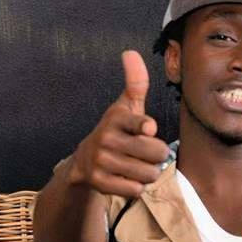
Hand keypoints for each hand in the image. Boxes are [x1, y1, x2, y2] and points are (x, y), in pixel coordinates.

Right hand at [67, 50, 171, 197]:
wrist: (84, 160)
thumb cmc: (115, 131)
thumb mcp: (124, 106)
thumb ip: (135, 83)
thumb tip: (130, 52)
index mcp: (116, 119)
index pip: (138, 123)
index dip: (146, 127)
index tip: (149, 129)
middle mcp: (106, 139)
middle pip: (155, 153)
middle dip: (157, 156)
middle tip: (146, 153)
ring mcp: (102, 162)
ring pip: (148, 174)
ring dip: (149, 173)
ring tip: (138, 165)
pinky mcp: (100, 183)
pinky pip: (135, 189)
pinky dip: (136, 186)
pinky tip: (127, 178)